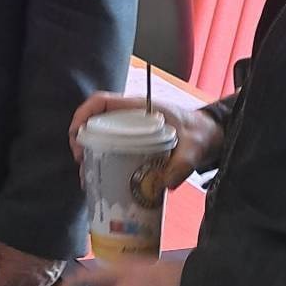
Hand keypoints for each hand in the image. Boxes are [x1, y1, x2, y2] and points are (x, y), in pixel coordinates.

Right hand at [68, 94, 224, 187]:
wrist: (208, 135)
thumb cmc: (199, 133)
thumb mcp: (194, 147)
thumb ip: (182, 164)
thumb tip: (165, 184)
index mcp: (139, 108)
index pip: (102, 102)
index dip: (84, 113)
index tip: (77, 133)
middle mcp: (130, 117)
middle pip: (95, 120)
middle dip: (81, 139)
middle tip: (80, 160)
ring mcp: (130, 130)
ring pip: (100, 136)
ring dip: (89, 153)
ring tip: (87, 174)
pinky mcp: (132, 143)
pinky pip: (111, 148)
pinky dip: (102, 162)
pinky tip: (102, 179)